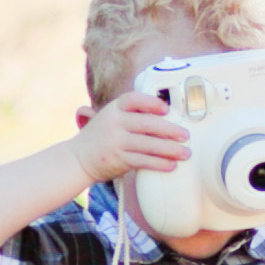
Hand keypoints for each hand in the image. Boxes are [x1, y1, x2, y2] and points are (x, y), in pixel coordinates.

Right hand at [71, 93, 190, 186]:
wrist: (78, 158)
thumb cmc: (102, 136)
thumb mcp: (112, 117)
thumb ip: (133, 114)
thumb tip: (167, 116)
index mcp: (115, 108)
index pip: (134, 100)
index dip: (151, 103)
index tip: (166, 109)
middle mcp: (115, 123)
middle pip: (147, 124)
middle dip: (170, 130)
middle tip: (185, 135)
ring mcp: (116, 142)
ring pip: (148, 145)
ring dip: (170, 150)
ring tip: (185, 153)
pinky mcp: (118, 160)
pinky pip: (143, 161)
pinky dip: (159, 163)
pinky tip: (171, 165)